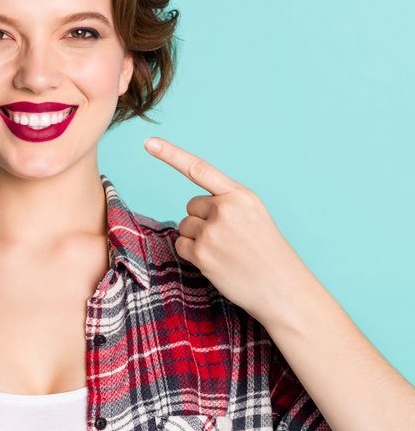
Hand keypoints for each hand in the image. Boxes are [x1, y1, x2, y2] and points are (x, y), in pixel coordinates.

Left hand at [143, 136, 309, 324]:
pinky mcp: (202, 254)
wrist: (282, 288)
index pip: (199, 169)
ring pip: (184, 227)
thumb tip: (193, 209)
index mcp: (240, 195)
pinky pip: (181, 246)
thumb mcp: (254, 216)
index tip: (148, 142)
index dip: (171, 154)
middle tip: (227, 239)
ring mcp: (212, 232)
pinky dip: (192, 254)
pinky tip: (215, 262)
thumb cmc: (267, 253)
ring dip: (197, 239)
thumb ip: (227, 204)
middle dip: (202, 220)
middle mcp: (225, 209)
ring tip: (224, 252)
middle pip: (191, 206)